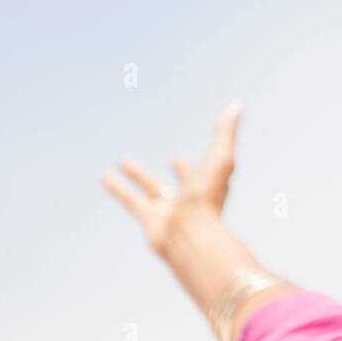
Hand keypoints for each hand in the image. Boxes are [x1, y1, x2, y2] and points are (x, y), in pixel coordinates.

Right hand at [102, 99, 260, 315]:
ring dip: (138, 175)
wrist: (190, 236)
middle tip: (175, 160)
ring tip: (123, 161)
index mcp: (209, 186)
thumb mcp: (221, 158)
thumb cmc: (208, 198)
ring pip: (152, 190)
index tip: (190, 157)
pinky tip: (105, 178)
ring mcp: (170, 211)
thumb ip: (226, 131)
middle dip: (180, 171)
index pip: (206, 171)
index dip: (200, 164)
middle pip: (184, 182)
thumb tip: (237, 104)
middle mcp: (190, 199)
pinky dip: (118, 189)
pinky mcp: (149, 219)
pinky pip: (131, 201)